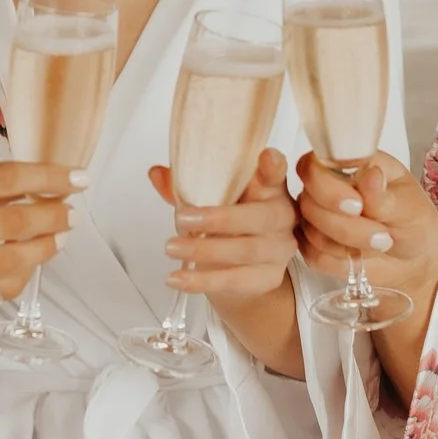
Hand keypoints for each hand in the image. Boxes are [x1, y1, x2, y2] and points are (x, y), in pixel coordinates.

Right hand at [0, 160, 81, 310]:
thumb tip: (35, 186)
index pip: (5, 179)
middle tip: (73, 213)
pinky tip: (27, 266)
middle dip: (54, 216)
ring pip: (10, 261)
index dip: (48, 178)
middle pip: (14, 222)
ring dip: (44, 249)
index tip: (77, 179)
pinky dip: (18, 277)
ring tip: (59, 238)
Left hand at [151, 148, 306, 378]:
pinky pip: (234, 280)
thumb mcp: (210, 202)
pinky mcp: (268, 278)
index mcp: (269, 189)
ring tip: (172, 248)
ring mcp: (278, 250)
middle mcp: (281, 217)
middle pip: (259, 217)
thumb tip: (157, 173)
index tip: (266, 158)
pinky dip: (202, 281)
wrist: (246, 271)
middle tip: (182, 218)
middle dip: (219, 218)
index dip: (274, 167)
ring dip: (204, 250)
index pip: (276, 174)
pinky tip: (178, 279)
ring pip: (245, 251)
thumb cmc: (230, 225)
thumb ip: (187, 188)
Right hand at [293, 151, 437, 308]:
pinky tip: (361, 255)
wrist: (414, 260)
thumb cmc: (413, 222)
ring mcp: (317, 217)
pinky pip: (312, 254)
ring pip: (312, 231)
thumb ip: (385, 196)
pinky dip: (340, 260)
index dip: (326, 187)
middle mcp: (326, 188)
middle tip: (382, 234)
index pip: (313, 165)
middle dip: (347, 226)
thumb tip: (371, 175)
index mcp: (348, 166)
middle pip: (310, 202)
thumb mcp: (409, 207)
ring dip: (349, 243)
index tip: (357, 205)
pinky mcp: (313, 246)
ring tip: (381, 243)